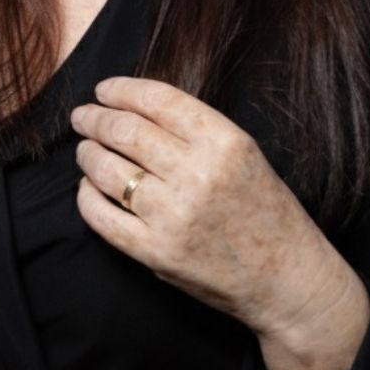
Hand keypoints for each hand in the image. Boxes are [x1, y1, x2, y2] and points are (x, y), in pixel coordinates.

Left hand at [70, 76, 339, 336]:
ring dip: (88, 154)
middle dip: (95, 119)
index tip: (103, 90)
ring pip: (107, 169)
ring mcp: (174, 215)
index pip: (157, 100)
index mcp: (225, 142)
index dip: (121, 90)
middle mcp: (198, 174)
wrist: (286, 278)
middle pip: (125, 131)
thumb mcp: (244, 154)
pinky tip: (89, 187)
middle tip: (82, 117)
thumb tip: (133, 107)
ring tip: (85, 149)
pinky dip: (87, 196)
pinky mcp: (156, 252)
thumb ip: (195, 130)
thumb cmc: (265, 211)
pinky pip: (102, 216)